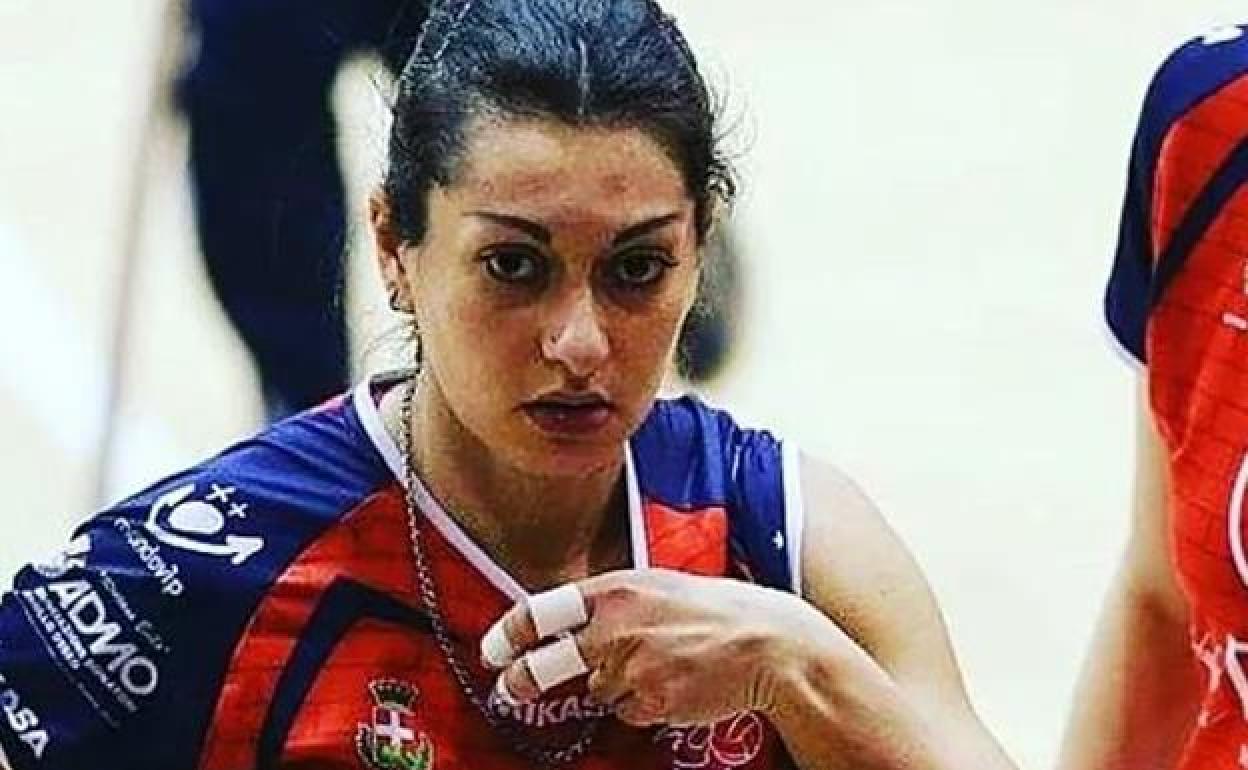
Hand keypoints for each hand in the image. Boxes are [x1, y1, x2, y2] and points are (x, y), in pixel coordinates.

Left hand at [480, 568, 827, 727]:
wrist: (771, 646)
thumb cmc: (720, 611)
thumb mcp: (662, 586)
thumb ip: (618, 602)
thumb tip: (577, 622)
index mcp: (619, 589)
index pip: (544, 609)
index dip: (509, 631)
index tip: (492, 648)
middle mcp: (618, 627)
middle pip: (548, 663)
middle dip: (522, 681)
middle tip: (508, 689)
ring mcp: (634, 668)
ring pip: (598, 690)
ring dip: (614, 685)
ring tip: (660, 665)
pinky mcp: (652, 703)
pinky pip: (628, 712)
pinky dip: (642, 705)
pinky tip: (673, 684)